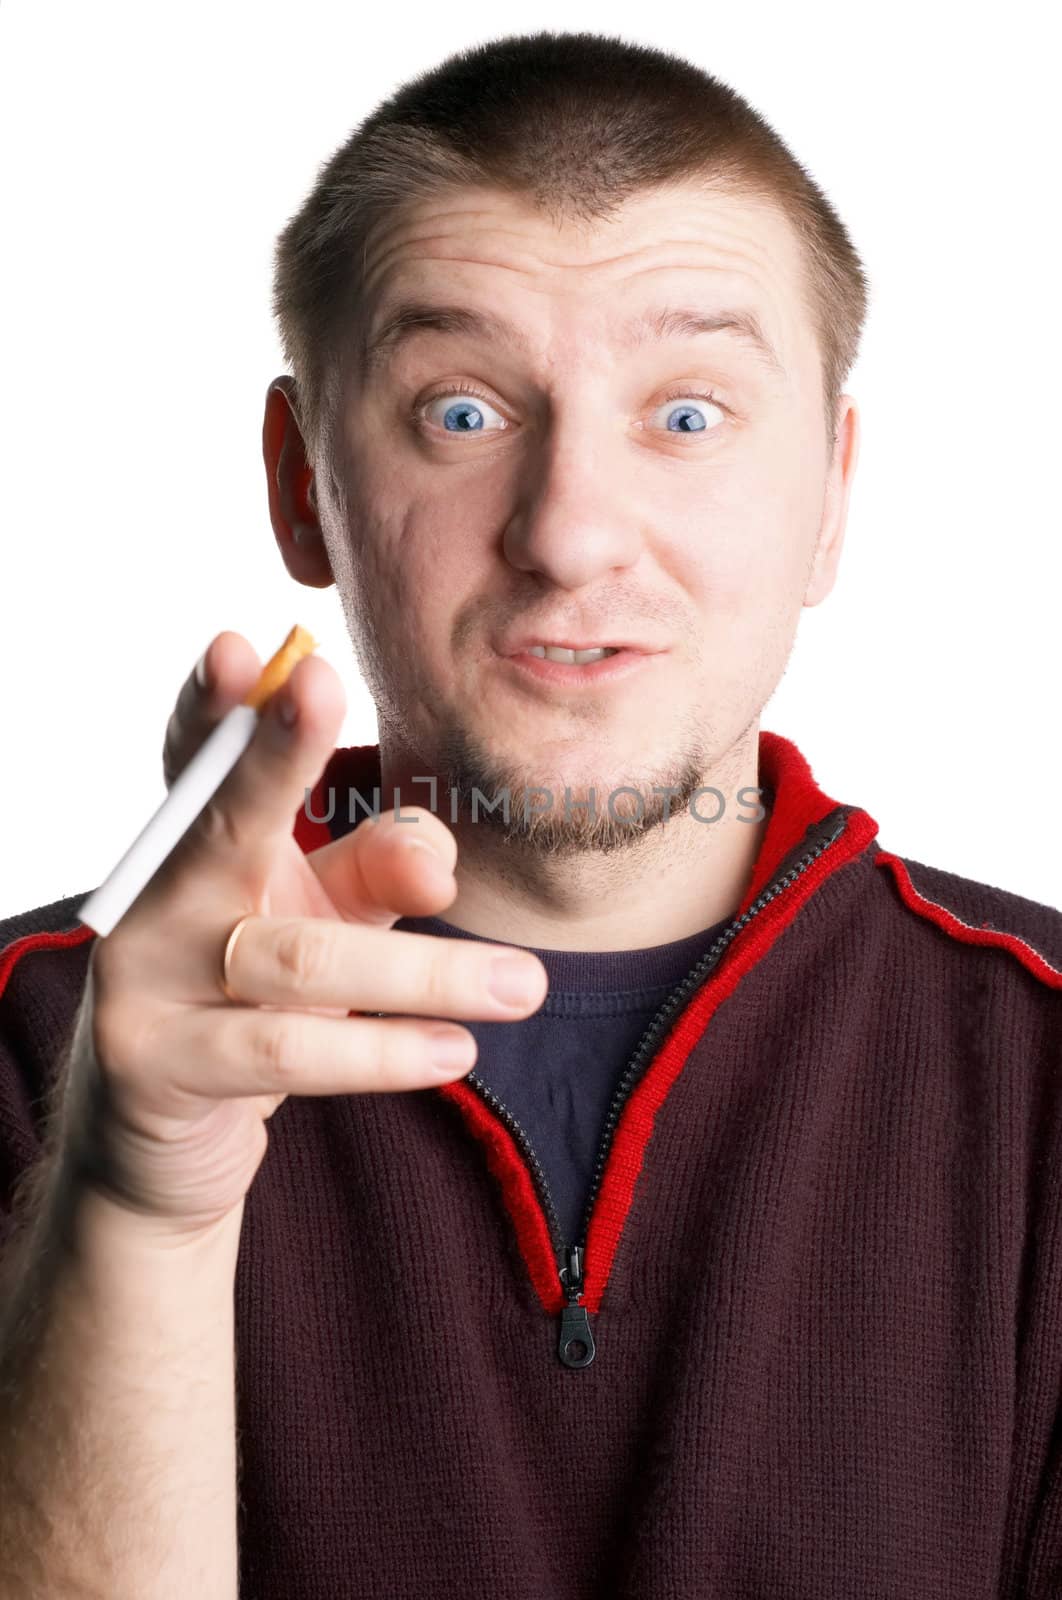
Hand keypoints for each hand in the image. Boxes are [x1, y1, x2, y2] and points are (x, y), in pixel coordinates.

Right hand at [61, 631, 546, 1238]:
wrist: (162, 1137)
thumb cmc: (259, 999)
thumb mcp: (329, 921)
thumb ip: (379, 874)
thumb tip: (440, 856)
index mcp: (201, 840)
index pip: (210, 757)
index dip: (226, 702)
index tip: (259, 647)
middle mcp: (158, 894)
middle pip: (222, 816)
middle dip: (274, 750)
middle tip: (319, 681)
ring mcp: (142, 979)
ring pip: (297, 957)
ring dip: (424, 975)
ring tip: (523, 987)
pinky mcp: (153, 1066)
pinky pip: (284, 1051)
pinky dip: (382, 1053)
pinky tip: (456, 1052)